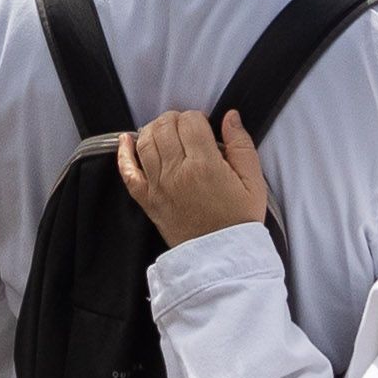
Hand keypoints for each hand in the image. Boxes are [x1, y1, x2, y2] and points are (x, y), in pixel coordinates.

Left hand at [115, 109, 268, 246]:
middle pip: (165, 126)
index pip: (190, 121)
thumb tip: (231, 117)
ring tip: (165, 131)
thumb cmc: (238, 222)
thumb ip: (242, 145)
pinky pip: (128, 172)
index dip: (198, 117)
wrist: (221, 259)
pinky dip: (124, 153)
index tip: (205, 126)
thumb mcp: (254, 183)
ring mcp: (158, 186)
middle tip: (187, 128)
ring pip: (145, 141)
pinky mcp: (147, 201)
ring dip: (153, 129)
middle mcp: (177, 172)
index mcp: (205, 165)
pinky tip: (126, 141)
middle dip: (176, 119)